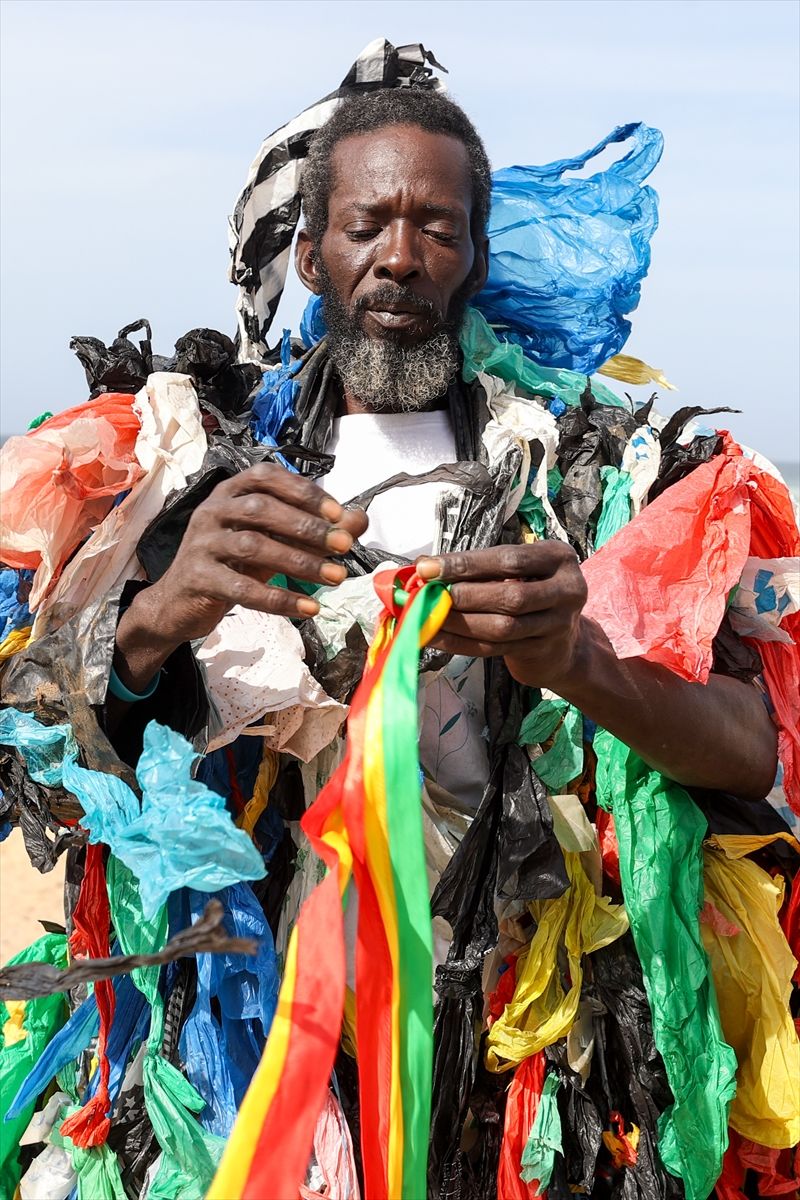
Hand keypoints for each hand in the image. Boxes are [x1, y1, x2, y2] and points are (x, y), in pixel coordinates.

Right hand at [115, 463, 366, 689]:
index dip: (303, 491)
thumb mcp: (273, 541)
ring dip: (300, 562)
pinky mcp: (199, 578)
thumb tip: (359, 520)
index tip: (338, 513)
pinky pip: (242, 588)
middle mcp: (212, 510)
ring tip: (335, 578)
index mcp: (230, 492)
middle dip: (307, 527)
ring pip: (254, 546)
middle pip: (262, 509)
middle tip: (344, 546)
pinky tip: (309, 608)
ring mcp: (202, 543)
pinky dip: (280, 599)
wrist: (180, 602)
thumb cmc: (232, 564)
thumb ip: (313, 528)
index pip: (266, 477)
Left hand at [415, 542, 587, 689]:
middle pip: (510, 596)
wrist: (562, 641)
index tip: (428, 568)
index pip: (508, 559)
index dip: (466, 564)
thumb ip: (480, 566)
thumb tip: (424, 567)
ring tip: (428, 615)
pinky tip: (436, 637)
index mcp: (559, 558)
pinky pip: (494, 649)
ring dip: (458, 622)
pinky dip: (460, 643)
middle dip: (463, 595)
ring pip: (502, 627)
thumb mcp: (518, 569)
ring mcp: (558, 625)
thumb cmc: (530, 590)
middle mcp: (567, 590)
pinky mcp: (541, 651)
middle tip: (427, 594)